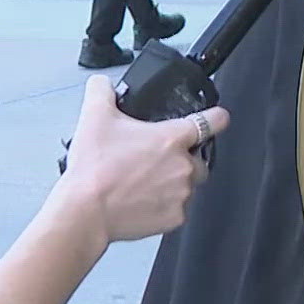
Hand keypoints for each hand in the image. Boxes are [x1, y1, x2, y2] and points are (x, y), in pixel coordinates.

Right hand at [60, 77, 228, 242]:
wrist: (85, 211)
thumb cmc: (94, 169)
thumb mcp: (94, 116)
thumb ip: (102, 90)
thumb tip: (102, 84)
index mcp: (171, 138)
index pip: (213, 120)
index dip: (216, 116)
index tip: (217, 118)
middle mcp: (183, 166)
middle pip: (198, 158)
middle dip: (182, 157)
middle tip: (153, 160)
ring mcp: (181, 194)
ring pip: (187, 185)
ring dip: (171, 182)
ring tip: (141, 182)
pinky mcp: (174, 219)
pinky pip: (176, 209)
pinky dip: (162, 205)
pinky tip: (140, 200)